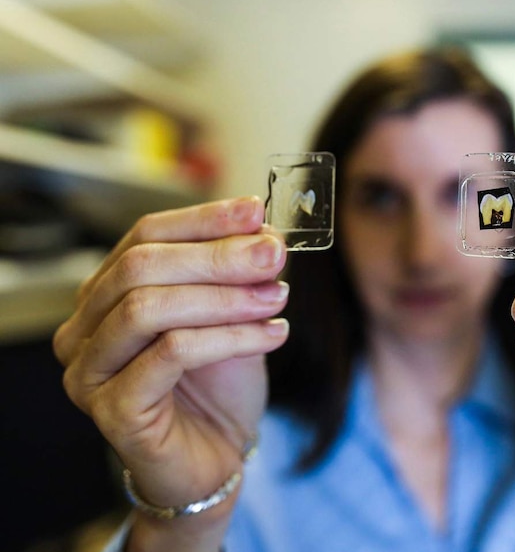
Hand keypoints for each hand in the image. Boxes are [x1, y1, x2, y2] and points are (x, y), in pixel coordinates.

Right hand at [54, 197, 288, 545]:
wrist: (216, 456)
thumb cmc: (217, 385)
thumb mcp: (232, 314)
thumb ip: (237, 273)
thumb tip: (262, 229)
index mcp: (106, 294)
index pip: (144, 235)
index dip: (203, 219)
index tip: (256, 211)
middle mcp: (84, 329)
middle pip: (142, 267)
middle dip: (217, 256)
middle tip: (274, 254)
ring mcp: (90, 372)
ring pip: (149, 308)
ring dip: (224, 297)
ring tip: (278, 298)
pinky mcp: (113, 410)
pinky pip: (170, 354)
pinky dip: (229, 337)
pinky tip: (273, 334)